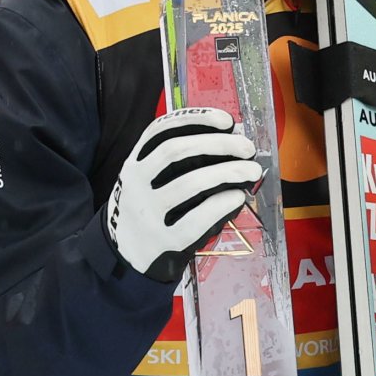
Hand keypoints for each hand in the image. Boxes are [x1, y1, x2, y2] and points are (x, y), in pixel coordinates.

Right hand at [105, 108, 262, 283]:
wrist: (124, 257)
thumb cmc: (149, 210)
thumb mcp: (148, 180)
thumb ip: (176, 163)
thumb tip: (229, 143)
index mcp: (135, 163)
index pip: (160, 130)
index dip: (195, 119)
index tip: (226, 120)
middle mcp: (136, 183)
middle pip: (176, 151)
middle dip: (217, 144)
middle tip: (247, 147)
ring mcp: (148, 213)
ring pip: (189, 184)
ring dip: (226, 172)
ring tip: (251, 171)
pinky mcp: (164, 241)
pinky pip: (194, 220)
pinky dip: (219, 205)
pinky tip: (236, 197)